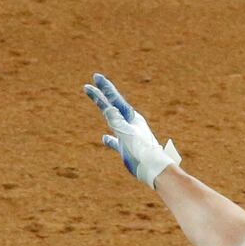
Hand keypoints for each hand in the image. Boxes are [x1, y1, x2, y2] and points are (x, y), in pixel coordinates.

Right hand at [83, 73, 181, 187]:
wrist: (155, 169)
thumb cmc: (143, 151)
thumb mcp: (128, 134)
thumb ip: (118, 121)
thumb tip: (107, 108)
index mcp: (131, 118)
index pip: (115, 100)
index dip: (105, 88)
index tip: (96, 77)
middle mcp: (130, 124)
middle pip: (112, 107)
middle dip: (101, 96)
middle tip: (89, 85)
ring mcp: (129, 136)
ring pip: (113, 121)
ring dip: (104, 112)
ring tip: (98, 103)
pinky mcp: (128, 149)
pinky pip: (116, 142)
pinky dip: (109, 139)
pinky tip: (104, 138)